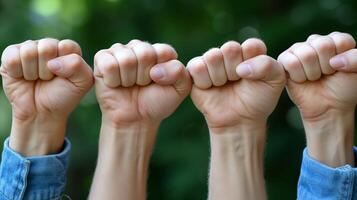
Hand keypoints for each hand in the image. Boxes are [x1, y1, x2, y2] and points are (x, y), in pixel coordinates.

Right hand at [1, 39, 92, 155]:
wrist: (42, 113)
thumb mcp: (82, 82)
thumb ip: (78, 65)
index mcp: (68, 49)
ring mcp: (28, 48)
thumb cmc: (64, 96)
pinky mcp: (10, 55)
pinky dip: (18, 73)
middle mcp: (48, 45)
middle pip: (46, 46)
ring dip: (34, 73)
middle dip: (48, 70)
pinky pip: (12, 59)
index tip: (65, 76)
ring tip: (37, 79)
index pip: (66, 45)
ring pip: (28, 52)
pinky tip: (23, 78)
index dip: (65, 64)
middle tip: (49, 79)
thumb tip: (52, 62)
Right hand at [94, 40, 190, 126]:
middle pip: (144, 53)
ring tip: (130, 85)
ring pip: (126, 59)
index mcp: (160, 51)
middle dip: (144, 76)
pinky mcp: (102, 59)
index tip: (159, 82)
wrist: (136, 119)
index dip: (162, 71)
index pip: (163, 51)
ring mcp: (120, 51)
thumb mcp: (179, 89)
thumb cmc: (158, 103)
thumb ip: (179, 72)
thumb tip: (155, 69)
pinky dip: (114, 80)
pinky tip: (116, 84)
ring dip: (129, 79)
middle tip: (142, 85)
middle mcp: (140, 47)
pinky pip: (109, 64)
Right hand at [188, 39, 285, 130]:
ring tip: (224, 86)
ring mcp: (212, 60)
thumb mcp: (275, 81)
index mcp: (251, 51)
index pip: (251, 45)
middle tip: (237, 82)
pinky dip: (204, 81)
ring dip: (220, 76)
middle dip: (235, 70)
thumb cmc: (258, 100)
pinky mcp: (195, 70)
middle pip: (230, 48)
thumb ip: (268, 65)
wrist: (239, 121)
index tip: (253, 78)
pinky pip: (196, 66)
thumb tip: (241, 68)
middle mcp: (231, 52)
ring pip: (212, 56)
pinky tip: (210, 88)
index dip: (252, 63)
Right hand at [278, 32, 356, 119]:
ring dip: (312, 72)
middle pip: (322, 44)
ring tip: (314, 77)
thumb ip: (356, 59)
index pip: (340, 40)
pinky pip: (290, 62)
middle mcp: (316, 41)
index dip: (342, 59)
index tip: (340, 69)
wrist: (328, 107)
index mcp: (335, 40)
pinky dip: (298, 76)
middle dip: (326, 66)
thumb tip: (334, 61)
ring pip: (306, 54)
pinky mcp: (284, 61)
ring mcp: (298, 50)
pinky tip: (301, 79)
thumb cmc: (344, 89)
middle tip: (325, 74)